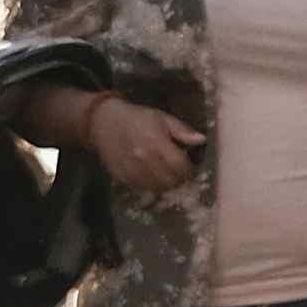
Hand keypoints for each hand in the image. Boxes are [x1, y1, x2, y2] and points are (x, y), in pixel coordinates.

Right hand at [84, 95, 209, 196]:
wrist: (104, 122)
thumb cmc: (138, 118)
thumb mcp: (162, 118)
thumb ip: (182, 131)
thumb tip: (201, 140)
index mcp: (156, 143)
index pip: (181, 166)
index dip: (189, 169)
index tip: (190, 165)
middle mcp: (143, 159)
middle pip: (171, 181)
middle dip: (180, 178)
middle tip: (179, 170)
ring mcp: (131, 170)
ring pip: (158, 188)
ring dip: (167, 183)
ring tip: (167, 172)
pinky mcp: (122, 177)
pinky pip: (143, 188)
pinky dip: (151, 184)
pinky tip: (152, 173)